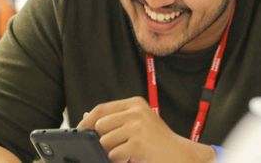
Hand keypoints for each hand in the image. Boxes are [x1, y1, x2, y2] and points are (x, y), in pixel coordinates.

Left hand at [77, 96, 213, 162]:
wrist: (181, 155)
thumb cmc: (157, 141)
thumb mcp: (137, 123)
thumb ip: (114, 119)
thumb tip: (86, 116)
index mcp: (135, 103)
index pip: (102, 109)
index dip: (87, 120)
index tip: (80, 129)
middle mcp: (136, 111)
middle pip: (101, 125)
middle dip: (102, 139)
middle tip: (115, 146)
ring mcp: (137, 126)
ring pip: (105, 141)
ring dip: (112, 151)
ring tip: (128, 152)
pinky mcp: (138, 143)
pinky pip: (114, 154)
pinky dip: (120, 160)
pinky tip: (132, 158)